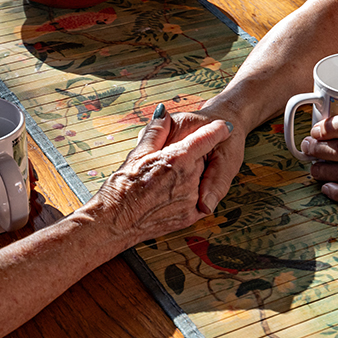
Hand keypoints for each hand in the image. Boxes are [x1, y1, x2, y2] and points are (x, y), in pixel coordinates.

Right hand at [82, 109, 230, 245]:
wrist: (113, 225)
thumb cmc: (121, 189)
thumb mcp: (136, 155)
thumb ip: (155, 131)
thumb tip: (163, 111)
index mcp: (176, 159)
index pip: (206, 138)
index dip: (216, 130)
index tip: (223, 125)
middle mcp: (188, 179)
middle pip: (201, 160)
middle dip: (193, 157)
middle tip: (171, 161)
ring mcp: (190, 200)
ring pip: (199, 180)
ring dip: (191, 176)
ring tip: (165, 182)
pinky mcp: (188, 217)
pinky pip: (198, 200)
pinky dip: (190, 194)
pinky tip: (171, 194)